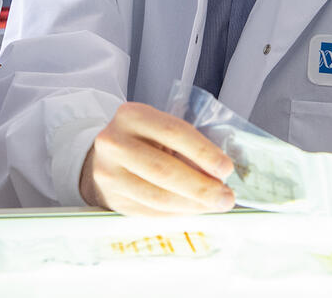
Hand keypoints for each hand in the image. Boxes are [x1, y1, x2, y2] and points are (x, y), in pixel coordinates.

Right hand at [79, 102, 235, 215]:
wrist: (104, 158)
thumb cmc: (142, 141)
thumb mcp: (160, 130)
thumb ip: (187, 145)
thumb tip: (220, 174)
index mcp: (131, 116)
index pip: (173, 132)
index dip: (203, 152)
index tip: (226, 169)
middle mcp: (115, 143)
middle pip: (164, 170)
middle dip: (201, 187)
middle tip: (226, 197)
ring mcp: (109, 174)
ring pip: (158, 196)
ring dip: (192, 205)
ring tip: (214, 205)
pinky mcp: (112, 200)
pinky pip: (152, 212)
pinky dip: (178, 214)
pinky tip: (194, 210)